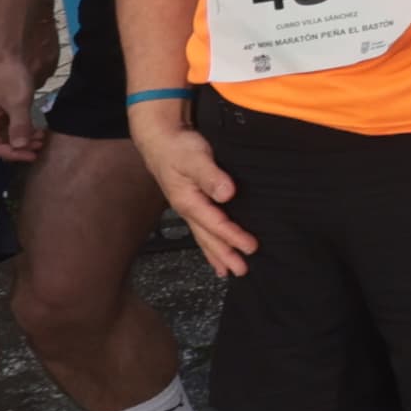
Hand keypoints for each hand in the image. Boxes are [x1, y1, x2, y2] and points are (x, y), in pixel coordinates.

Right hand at [0, 53, 45, 166]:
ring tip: (42, 138)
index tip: (31, 154)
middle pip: (1, 144)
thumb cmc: (10, 78)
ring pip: (9, 137)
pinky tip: (39, 131)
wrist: (11, 55)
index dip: (11, 154)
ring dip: (25, 140)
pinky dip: (26, 131)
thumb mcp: (17, 103)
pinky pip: (14, 127)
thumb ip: (19, 126)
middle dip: (20, 148)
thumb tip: (21, 147)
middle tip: (40, 146)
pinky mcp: (6, 111)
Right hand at [133, 100, 255, 276]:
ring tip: (228, 271)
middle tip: (242, 271)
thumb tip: (227, 194)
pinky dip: (211, 241)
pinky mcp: (192, 201)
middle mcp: (188, 209)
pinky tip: (216, 249)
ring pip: (204, 236)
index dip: (234, 237)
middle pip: (208, 238)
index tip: (251, 248)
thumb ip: (210, 175)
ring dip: (217, 253)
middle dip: (225, 255)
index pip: (215, 224)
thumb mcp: (194, 158)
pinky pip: (203, 227)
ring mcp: (189, 207)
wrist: (160, 138)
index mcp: (188, 201)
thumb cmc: (177, 147)